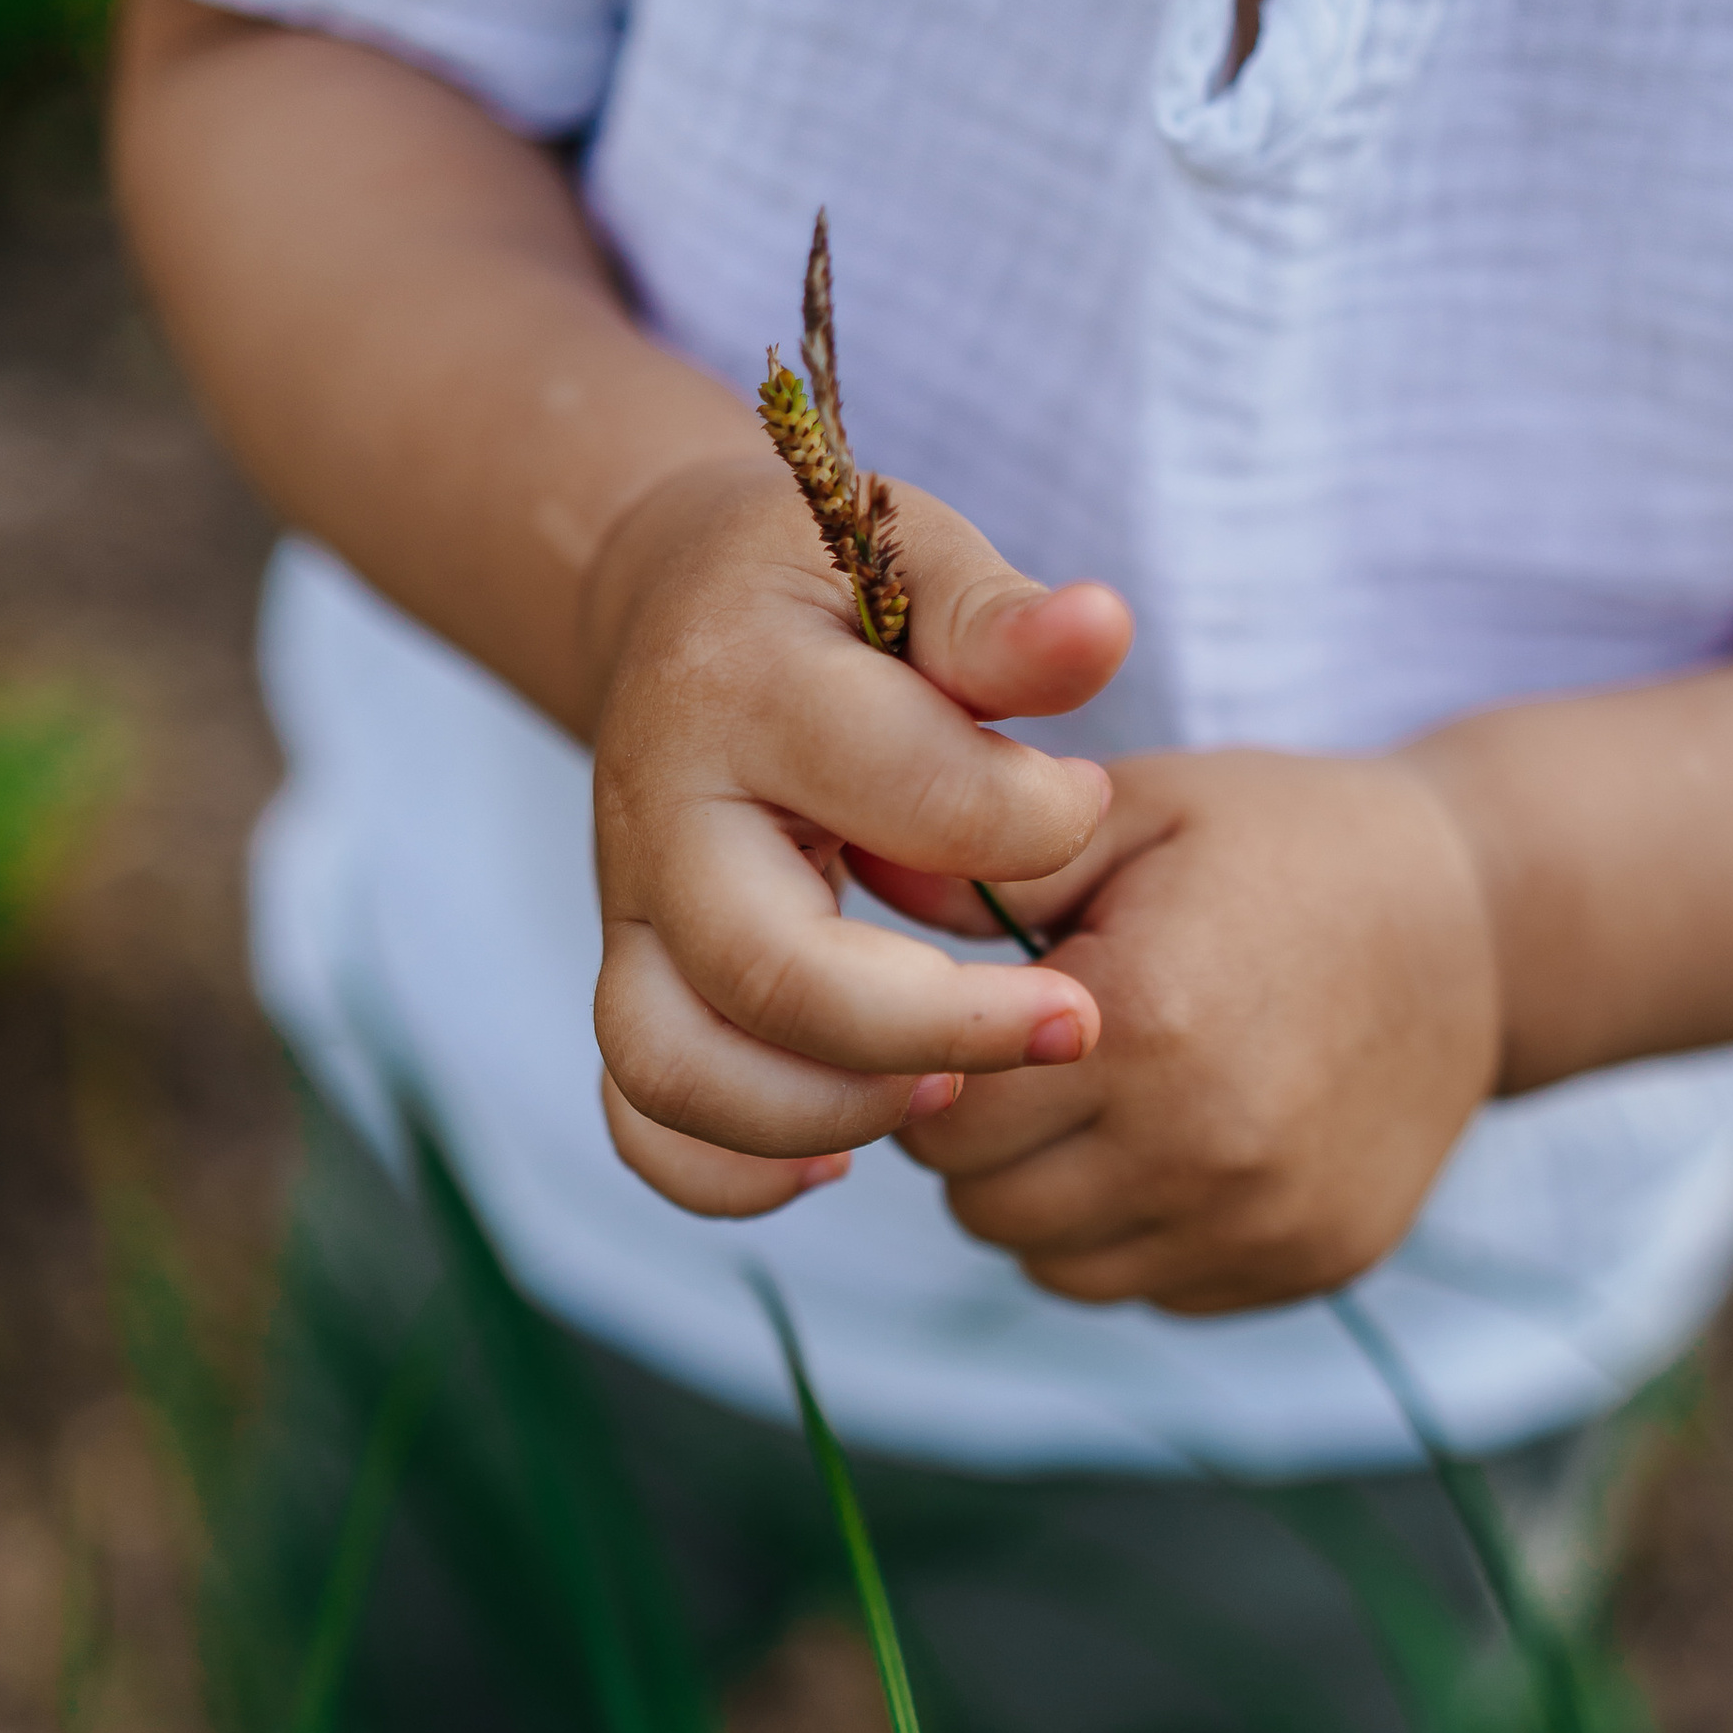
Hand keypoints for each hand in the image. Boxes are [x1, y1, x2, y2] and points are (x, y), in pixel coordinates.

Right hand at [584, 456, 1131, 1218]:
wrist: (683, 609)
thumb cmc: (828, 595)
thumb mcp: (916, 559)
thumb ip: (1002, 624)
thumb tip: (1102, 630)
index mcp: (744, 690)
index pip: (902, 788)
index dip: (1031, 822)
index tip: (1088, 804)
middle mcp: (662, 816)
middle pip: (771, 974)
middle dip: (939, 1025)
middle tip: (1071, 1023)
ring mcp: (630, 915)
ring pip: (679, 1070)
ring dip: (829, 1112)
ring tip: (955, 1090)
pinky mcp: (632, 982)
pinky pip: (643, 1120)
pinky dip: (731, 1173)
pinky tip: (842, 1159)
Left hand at [881, 748, 1504, 1312]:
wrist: (1481, 922)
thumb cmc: (1286, 846)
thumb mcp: (1142, 811)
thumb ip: (990, 868)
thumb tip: (856, 892)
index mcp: (1147, 1022)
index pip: (945, 1118)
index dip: (932, 1073)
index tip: (965, 1029)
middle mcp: (1203, 1144)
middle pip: (986, 1208)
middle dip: (981, 1143)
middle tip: (1028, 1069)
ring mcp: (1260, 1221)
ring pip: (1056, 1268)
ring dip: (1050, 1201)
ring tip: (1101, 1108)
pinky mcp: (1307, 1266)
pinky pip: (1152, 1289)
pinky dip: (1137, 1235)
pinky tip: (1181, 1145)